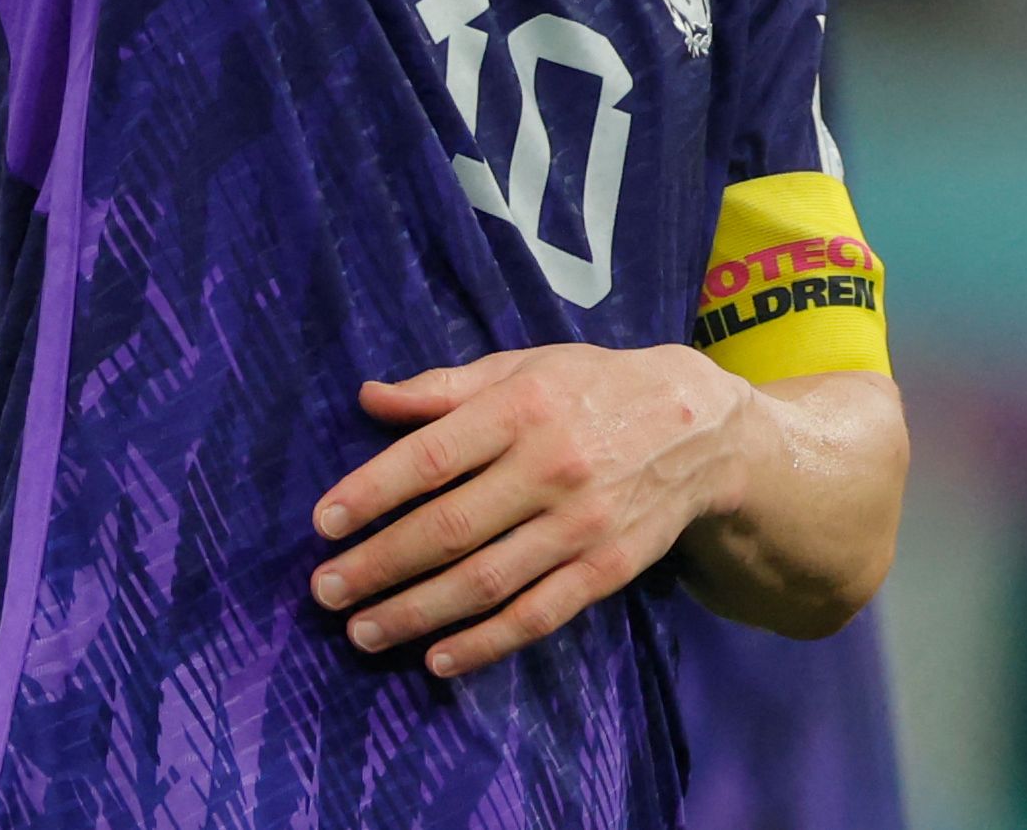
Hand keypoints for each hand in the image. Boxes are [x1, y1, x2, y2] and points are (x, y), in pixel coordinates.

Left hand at [305, 345, 755, 677]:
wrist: (703, 430)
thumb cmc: (595, 389)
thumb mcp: (527, 366)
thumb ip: (446, 387)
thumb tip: (368, 398)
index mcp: (525, 406)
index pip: (433, 456)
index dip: (373, 492)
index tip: (323, 523)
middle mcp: (552, 466)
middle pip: (450, 528)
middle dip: (378, 565)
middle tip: (324, 591)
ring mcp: (583, 524)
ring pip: (486, 581)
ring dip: (416, 613)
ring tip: (362, 632)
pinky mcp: (608, 569)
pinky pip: (538, 615)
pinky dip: (486, 643)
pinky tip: (438, 660)